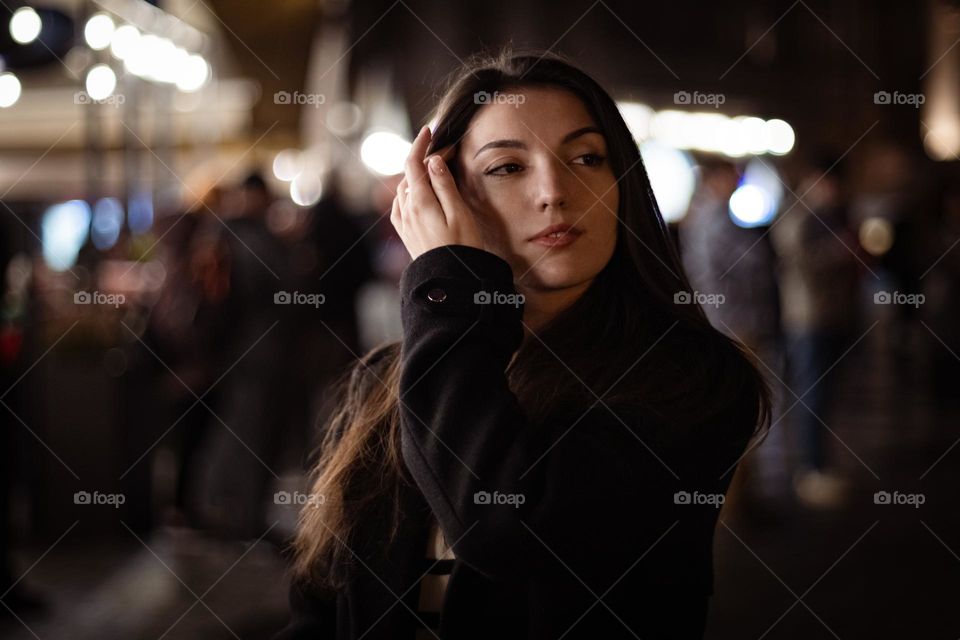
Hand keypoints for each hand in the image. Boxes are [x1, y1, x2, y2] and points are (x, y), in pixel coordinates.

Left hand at [391, 125, 483, 259]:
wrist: (449, 282)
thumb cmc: (462, 248)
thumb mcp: (459, 213)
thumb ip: (444, 185)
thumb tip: (433, 160)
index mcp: (419, 201)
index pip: (413, 163)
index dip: (420, 143)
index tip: (429, 130)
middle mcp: (406, 209)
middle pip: (409, 174)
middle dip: (423, 159)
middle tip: (444, 153)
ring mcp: (403, 222)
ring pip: (405, 188)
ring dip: (417, 175)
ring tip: (434, 171)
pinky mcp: (405, 232)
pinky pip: (401, 204)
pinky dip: (410, 191)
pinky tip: (419, 193)